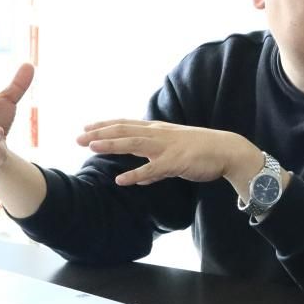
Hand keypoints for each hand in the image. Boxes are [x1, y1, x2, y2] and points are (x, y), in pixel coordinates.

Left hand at [76, 119, 262, 189]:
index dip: (105, 125)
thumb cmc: (201, 151)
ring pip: (134, 144)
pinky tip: (121, 179)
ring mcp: (166, 147)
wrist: (226, 150)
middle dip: (100, 133)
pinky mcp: (175, 162)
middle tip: (77, 137)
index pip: (126, 124)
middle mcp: (159, 134)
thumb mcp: (174, 154)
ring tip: (92, 147)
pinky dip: (135, 174)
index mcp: (158, 130)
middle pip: (124, 131)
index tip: (86, 127)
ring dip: (112, 145)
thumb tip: (140, 178)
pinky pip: (151, 169)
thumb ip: (154, 166)